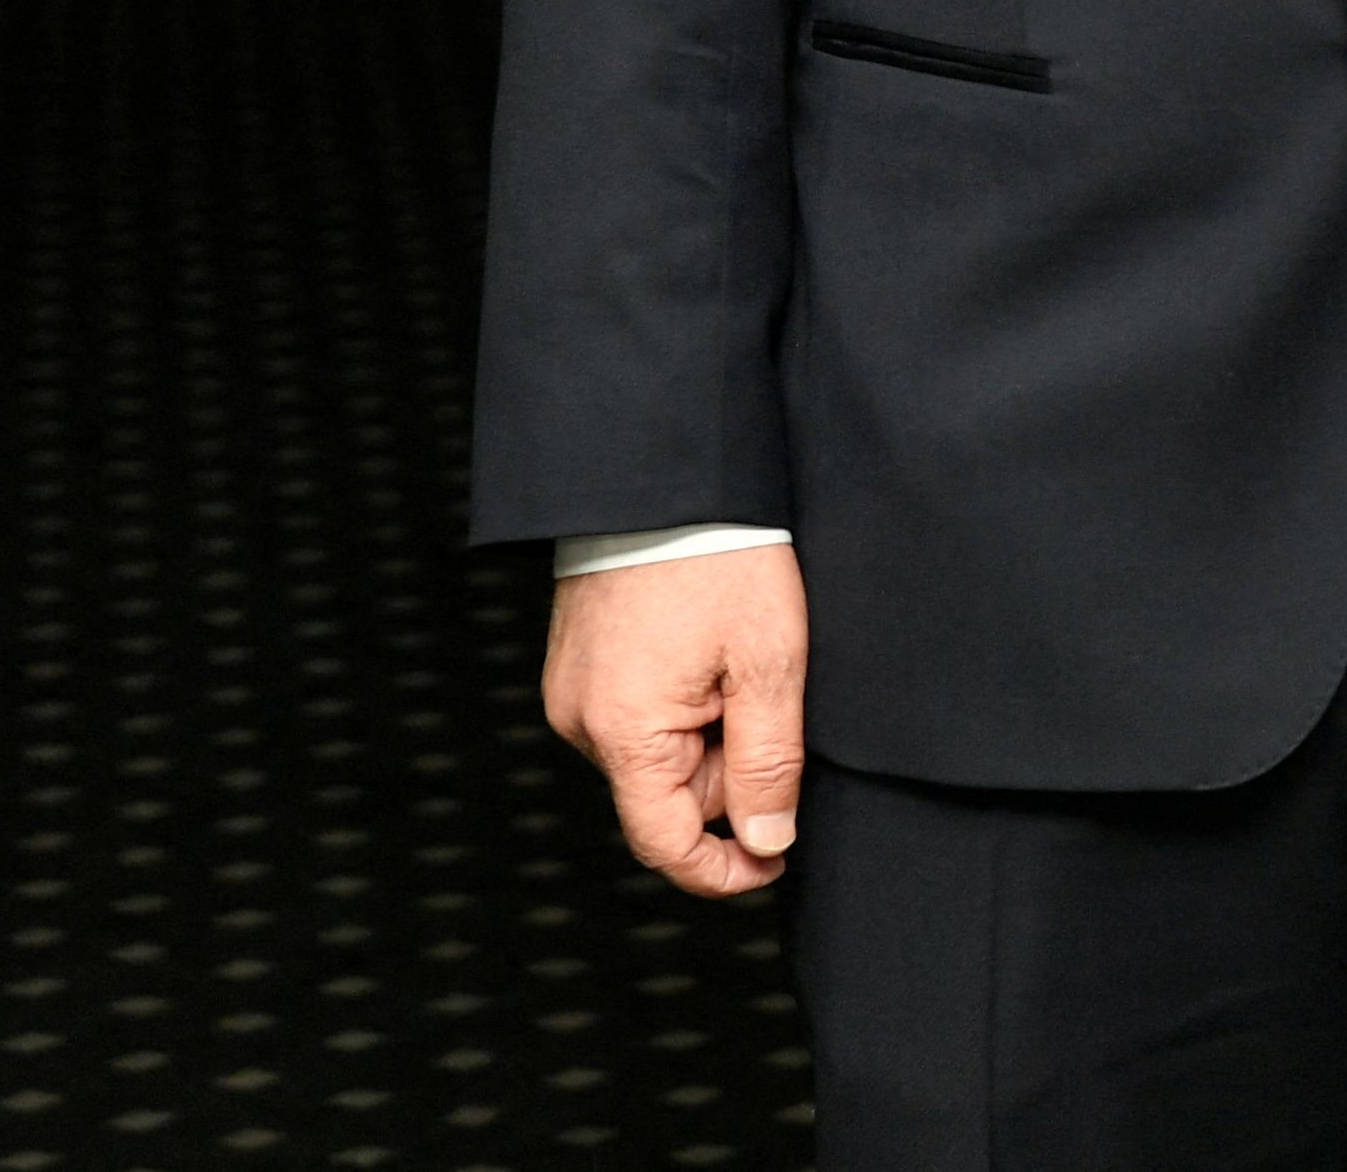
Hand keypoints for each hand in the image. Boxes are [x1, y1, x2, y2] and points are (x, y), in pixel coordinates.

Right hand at [539, 543, 807, 896]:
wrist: (664, 479)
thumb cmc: (721, 560)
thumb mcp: (769, 663)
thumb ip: (767, 762)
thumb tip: (766, 840)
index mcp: (624, 732)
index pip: (665, 842)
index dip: (722, 868)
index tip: (774, 862)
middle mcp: (581, 722)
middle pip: (668, 793)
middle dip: (727, 766)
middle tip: (763, 691)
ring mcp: (573, 692)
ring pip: (658, 753)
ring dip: (708, 728)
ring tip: (734, 656)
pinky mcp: (578, 666)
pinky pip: (638, 714)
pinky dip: (683, 699)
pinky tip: (707, 646)